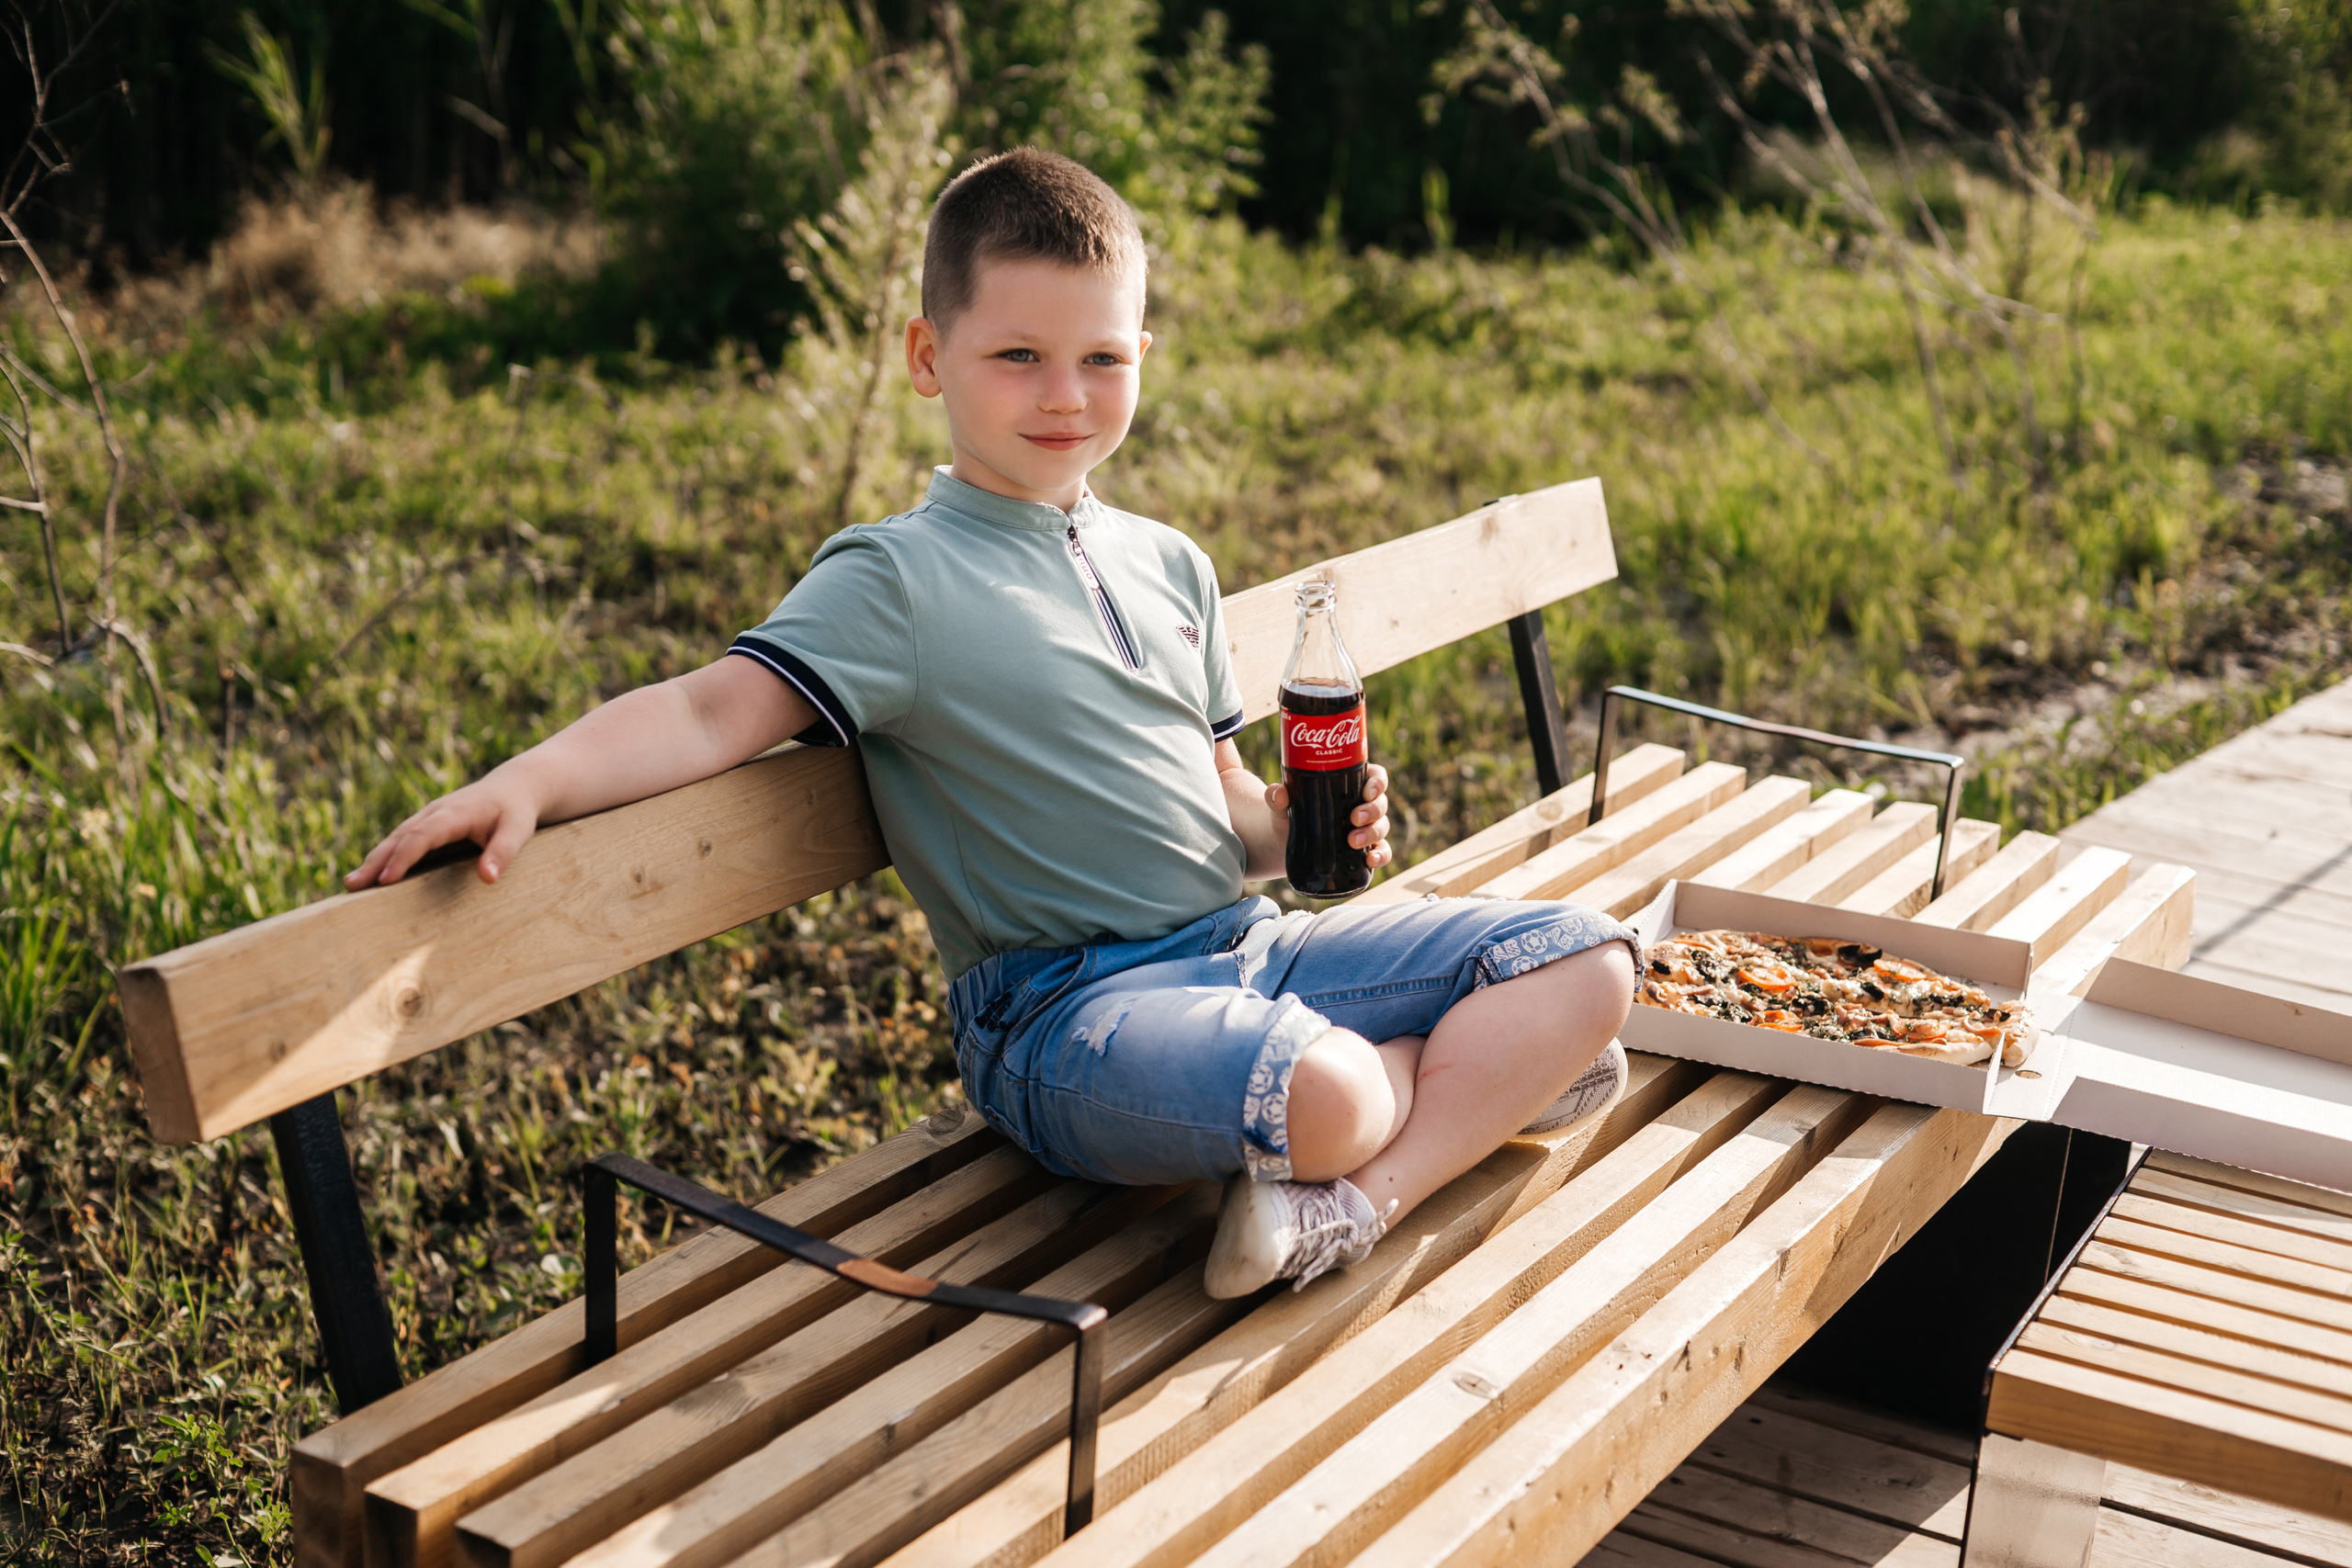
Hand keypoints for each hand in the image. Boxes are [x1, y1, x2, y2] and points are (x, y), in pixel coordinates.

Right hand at [345, 769, 541, 888]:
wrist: (514, 787)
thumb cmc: (516, 812)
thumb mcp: (518, 831)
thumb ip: (503, 852)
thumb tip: (487, 878)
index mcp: (455, 813)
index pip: (423, 835)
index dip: (403, 857)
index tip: (386, 880)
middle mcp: (435, 812)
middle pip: (400, 837)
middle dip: (376, 861)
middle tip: (353, 884)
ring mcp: (428, 817)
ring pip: (396, 838)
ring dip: (374, 860)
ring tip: (352, 883)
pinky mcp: (427, 825)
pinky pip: (402, 840)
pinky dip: (384, 856)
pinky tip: (372, 875)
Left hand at [1264, 764, 1393, 869]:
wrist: (1280, 844)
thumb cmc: (1286, 815)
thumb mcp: (1280, 805)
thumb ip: (1277, 797)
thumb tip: (1278, 793)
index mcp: (1349, 784)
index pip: (1375, 777)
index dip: (1377, 783)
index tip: (1366, 792)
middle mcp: (1361, 805)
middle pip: (1380, 803)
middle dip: (1372, 811)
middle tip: (1354, 819)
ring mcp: (1364, 829)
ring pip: (1381, 827)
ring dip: (1373, 833)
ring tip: (1353, 842)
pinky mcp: (1363, 851)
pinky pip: (1382, 851)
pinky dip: (1381, 855)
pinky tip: (1371, 859)